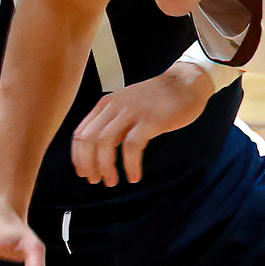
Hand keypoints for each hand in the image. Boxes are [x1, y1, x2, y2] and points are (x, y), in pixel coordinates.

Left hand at [72, 64, 214, 185]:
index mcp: (105, 105)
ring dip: (106, 167)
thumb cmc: (157, 99)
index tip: (84, 173)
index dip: (78, 157)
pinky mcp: (149, 120)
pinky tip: (134, 176)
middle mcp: (114, 107)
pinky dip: (130, 165)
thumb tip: (100, 151)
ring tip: (112, 181)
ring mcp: (131, 112)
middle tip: (96, 180)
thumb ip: (113, 124)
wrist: (185, 83)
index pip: (80, 133)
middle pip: (88, 140)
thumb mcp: (127, 107)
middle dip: (88, 164)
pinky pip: (132, 146)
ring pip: (105, 143)